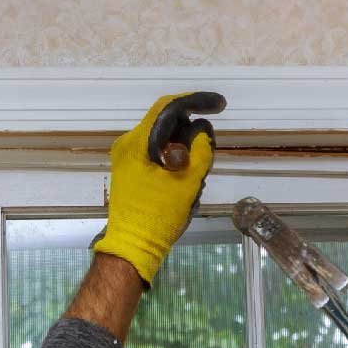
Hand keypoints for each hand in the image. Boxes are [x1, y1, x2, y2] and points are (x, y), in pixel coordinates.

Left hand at [93, 92, 224, 284]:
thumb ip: (199, 151)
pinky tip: (183, 187)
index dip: (196, 101)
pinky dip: (176, 165)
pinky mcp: (132, 172)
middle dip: (192, 137)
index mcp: (137, 143)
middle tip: (206, 160)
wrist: (133, 247)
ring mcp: (128, 159)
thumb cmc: (158, 216)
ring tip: (193, 183)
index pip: (168, 107)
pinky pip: (159, 156)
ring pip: (166, 142)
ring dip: (186, 155)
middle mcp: (129, 145)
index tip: (219, 106)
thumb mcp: (187, 182)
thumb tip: (201, 131)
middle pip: (168, 125)